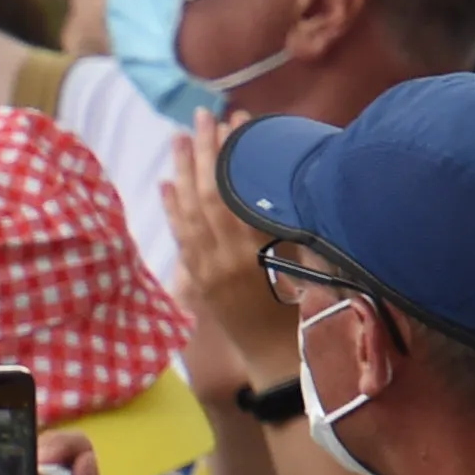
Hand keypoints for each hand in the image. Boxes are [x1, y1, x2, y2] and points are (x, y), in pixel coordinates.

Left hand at [164, 110, 294, 367]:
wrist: (275, 359)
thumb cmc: (302, 310)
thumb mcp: (307, 262)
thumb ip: (291, 224)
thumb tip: (286, 180)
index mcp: (252, 251)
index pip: (233, 193)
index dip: (230, 156)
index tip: (234, 122)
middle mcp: (222, 259)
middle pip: (206, 196)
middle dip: (202, 153)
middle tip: (201, 116)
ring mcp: (205, 271)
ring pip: (187, 214)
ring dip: (182, 173)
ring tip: (178, 139)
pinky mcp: (197, 281)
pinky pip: (180, 239)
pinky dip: (172, 210)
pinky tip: (166, 185)